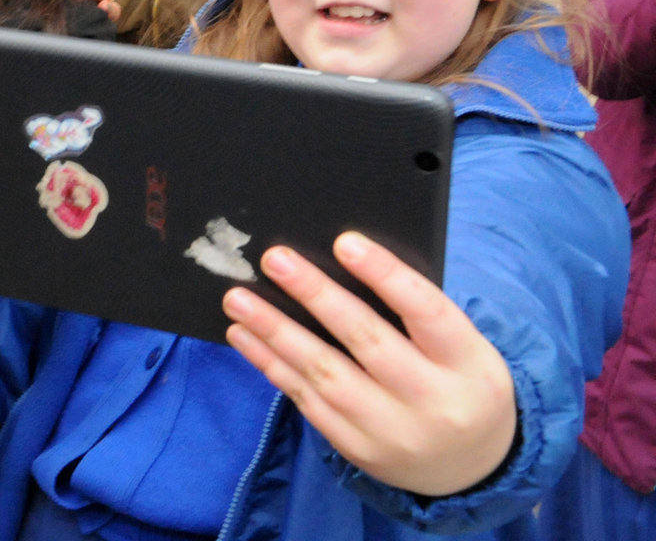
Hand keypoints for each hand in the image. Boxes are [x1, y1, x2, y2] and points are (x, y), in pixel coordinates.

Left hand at [223, 232, 516, 497]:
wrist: (472, 466)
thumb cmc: (457, 382)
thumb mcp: (462, 349)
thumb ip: (414, 313)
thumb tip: (337, 261)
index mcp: (469, 364)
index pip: (427, 312)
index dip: (386, 275)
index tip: (344, 241)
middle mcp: (433, 401)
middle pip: (367, 340)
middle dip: (316, 295)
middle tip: (274, 259)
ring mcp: (393, 431)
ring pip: (325, 374)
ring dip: (275, 332)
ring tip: (237, 298)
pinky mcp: (359, 449)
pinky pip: (307, 401)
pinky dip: (272, 364)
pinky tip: (245, 335)